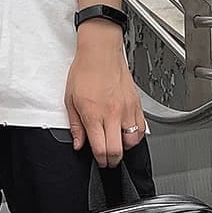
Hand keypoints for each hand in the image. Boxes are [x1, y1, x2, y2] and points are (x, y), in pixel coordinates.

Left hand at [65, 20, 145, 167]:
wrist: (100, 51)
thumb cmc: (85, 71)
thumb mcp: (70, 100)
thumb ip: (75, 126)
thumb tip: (78, 144)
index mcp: (94, 115)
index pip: (101, 149)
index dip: (100, 160)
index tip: (99, 161)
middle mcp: (112, 114)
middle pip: (117, 151)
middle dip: (111, 160)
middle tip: (107, 159)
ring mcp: (127, 110)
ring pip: (132, 142)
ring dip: (124, 147)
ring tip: (117, 143)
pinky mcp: (136, 104)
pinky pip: (141, 129)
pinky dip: (135, 136)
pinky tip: (127, 133)